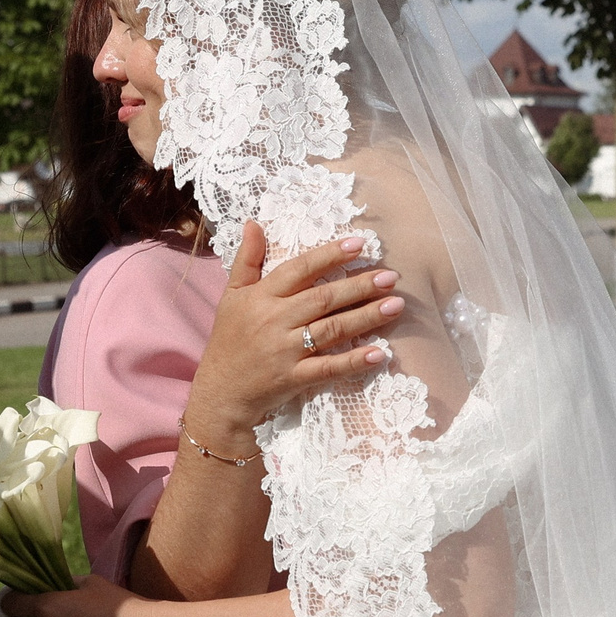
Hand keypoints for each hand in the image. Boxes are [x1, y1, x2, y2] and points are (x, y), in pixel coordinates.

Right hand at [183, 223, 400, 442]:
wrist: (219, 393)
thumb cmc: (228, 341)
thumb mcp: (232, 296)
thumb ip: (246, 259)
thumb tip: (254, 223)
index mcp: (261, 297)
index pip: (300, 270)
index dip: (330, 256)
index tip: (359, 245)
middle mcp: (274, 320)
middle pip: (323, 298)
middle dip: (359, 286)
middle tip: (391, 277)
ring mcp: (285, 351)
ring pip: (331, 329)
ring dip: (365, 317)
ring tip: (395, 306)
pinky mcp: (293, 378)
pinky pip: (328, 368)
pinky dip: (353, 361)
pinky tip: (379, 353)